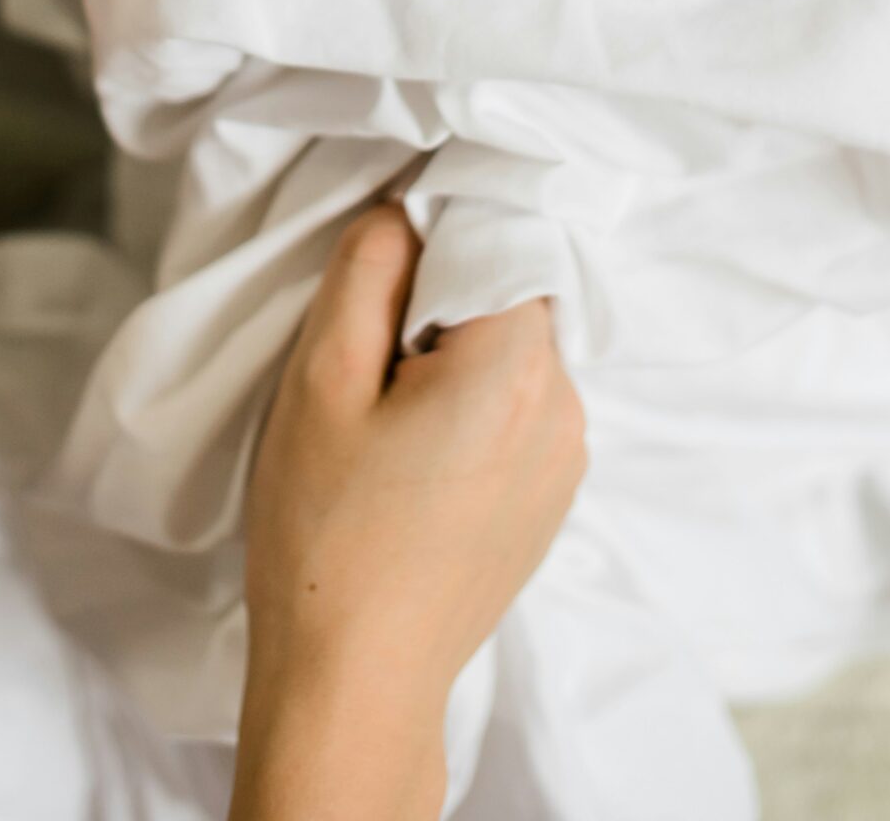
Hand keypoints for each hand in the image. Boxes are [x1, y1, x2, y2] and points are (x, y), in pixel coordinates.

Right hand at [233, 204, 585, 820]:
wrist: (356, 679)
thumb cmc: (327, 533)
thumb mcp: (322, 378)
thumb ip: (368, 270)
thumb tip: (406, 210)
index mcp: (515, 370)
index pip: (501, 239)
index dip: (436, 237)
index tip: (380, 274)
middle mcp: (565, 408)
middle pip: (513, 294)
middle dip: (443, 299)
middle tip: (369, 354)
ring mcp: (567, 459)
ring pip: (517, 350)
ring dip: (459, 352)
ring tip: (386, 416)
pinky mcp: (553, 497)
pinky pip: (523, 406)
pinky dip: (474, 402)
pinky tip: (413, 454)